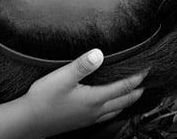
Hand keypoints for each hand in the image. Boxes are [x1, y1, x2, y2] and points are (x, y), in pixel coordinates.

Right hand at [23, 49, 146, 135]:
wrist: (29, 121)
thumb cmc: (43, 99)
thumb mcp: (62, 77)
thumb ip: (82, 65)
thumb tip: (99, 54)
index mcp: (94, 98)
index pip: (123, 87)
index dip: (137, 77)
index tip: (147, 68)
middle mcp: (95, 111)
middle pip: (124, 101)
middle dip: (137, 90)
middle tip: (146, 81)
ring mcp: (89, 118)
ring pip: (116, 111)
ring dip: (128, 101)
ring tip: (133, 94)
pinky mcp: (81, 122)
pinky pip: (106, 116)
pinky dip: (115, 110)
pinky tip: (109, 108)